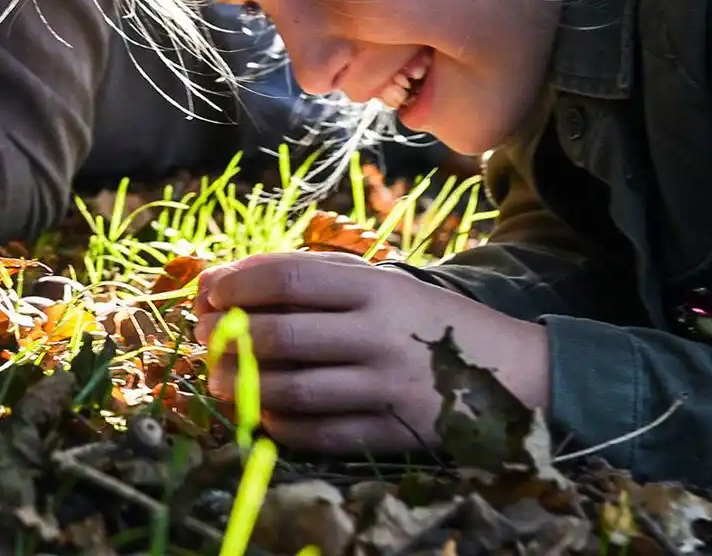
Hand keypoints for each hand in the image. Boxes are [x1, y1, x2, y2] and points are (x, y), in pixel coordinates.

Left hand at [193, 251, 550, 454]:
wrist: (509, 370)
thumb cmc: (421, 319)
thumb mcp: (379, 281)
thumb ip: (311, 278)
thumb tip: (223, 283)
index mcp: (375, 285)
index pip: (287, 278)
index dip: (235, 284)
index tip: (207, 292)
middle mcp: (380, 333)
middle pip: (280, 336)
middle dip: (226, 339)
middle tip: (202, 340)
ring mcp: (388, 386)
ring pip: (294, 389)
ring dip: (243, 386)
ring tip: (218, 379)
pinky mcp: (394, 432)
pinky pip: (320, 433)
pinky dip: (279, 424)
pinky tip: (261, 412)